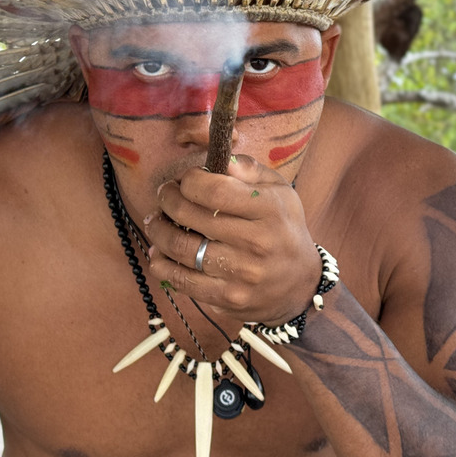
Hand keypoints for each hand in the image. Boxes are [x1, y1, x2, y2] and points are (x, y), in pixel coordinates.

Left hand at [143, 155, 322, 326]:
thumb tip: (221, 158)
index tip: (185, 179)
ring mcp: (241, 274)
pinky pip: (183, 281)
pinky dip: (162, 266)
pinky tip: (158, 254)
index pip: (214, 190)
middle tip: (164, 195)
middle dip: (167, 200)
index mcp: (269, 210)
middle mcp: (256, 242)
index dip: (189, 181)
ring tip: (155, 222)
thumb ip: (250, 169)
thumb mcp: (280, 190)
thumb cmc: (283, 228)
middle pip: (190, 216)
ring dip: (158, 231)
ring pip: (180, 249)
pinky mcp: (228, 299)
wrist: (300, 284)